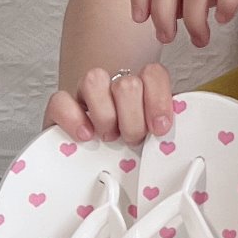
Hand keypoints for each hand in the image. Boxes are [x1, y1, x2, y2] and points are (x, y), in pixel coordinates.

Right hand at [44, 61, 175, 145]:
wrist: (90, 163)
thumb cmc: (127, 149)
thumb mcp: (150, 140)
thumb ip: (163, 131)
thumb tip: (177, 140)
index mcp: (141, 90)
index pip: (153, 74)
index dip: (159, 100)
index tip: (159, 127)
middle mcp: (113, 87)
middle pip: (126, 83)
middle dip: (133, 118)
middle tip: (132, 139)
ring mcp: (86, 95)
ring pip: (94, 80)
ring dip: (106, 115)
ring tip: (109, 136)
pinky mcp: (60, 109)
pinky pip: (61, 100)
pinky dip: (74, 119)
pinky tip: (85, 135)